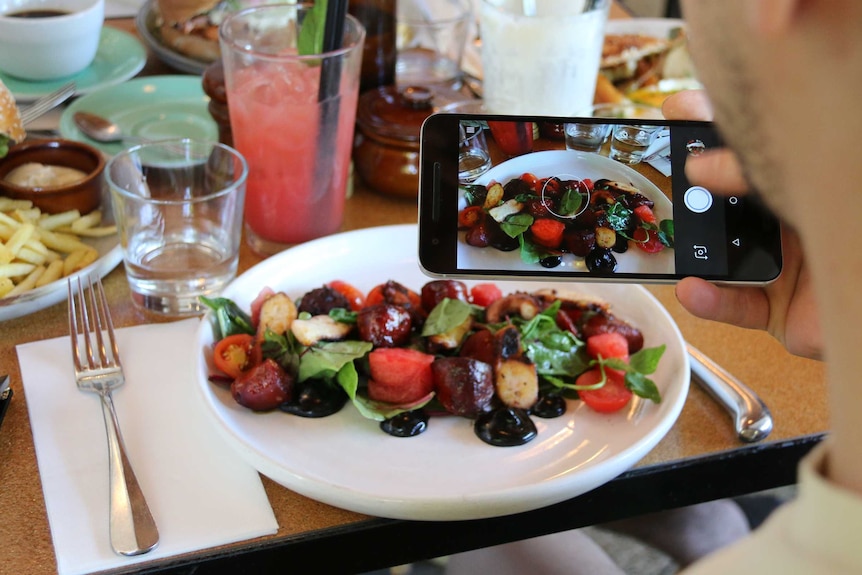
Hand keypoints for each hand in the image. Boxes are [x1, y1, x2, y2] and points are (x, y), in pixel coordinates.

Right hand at [663, 91, 821, 358]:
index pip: (752, 150)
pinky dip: (712, 301)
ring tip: (665, 241)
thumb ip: (760, 177)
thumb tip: (699, 167)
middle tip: (653, 170)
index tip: (676, 108)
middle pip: (728, 201)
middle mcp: (789, 221)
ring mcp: (782, 266)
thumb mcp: (822, 186)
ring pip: (723, 256)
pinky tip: (691, 289)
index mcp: (806, 181)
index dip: (713, 126)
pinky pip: (738, 306)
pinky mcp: (779, 311)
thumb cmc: (858, 218)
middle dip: (687, 189)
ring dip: (690, 250)